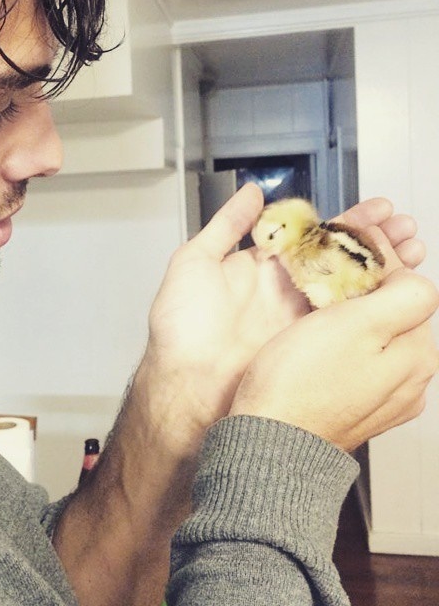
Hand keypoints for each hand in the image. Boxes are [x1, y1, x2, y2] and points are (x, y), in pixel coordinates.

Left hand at [136, 184, 427, 446]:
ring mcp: (299, 319)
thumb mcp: (193, 262)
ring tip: (412, 249)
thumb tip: (250, 194)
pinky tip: (396, 289)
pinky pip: (345, 320)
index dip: (347, 221)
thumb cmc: (179, 328)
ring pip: (350, 287)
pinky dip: (372, 305)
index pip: (313, 235)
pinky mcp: (307, 344)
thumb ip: (226, 225)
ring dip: (383, 269)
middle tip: (406, 227)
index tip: (379, 209)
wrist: (186, 383)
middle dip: (376, 241)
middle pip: (339, 258)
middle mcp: (285, 291)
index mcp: (261, 267)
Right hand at [229, 227, 438, 450]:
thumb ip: (403, 295)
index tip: (351, 242)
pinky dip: (339, 343)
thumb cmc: (299, 383)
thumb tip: (414, 277)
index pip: (408, 287)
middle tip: (331, 267)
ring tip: (318, 298)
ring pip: (373, 337)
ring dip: (351, 312)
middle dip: (365, 285)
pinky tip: (315, 339)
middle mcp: (409, 382)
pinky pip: (354, 362)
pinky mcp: (353, 408)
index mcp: (417, 356)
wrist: (267, 440)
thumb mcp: (356, 324)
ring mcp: (382, 399)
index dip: (377, 259)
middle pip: (392, 313)